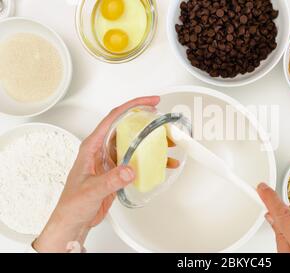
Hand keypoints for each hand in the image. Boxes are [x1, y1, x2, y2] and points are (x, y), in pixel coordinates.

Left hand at [33, 96, 176, 252]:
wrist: (73, 221)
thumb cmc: (72, 204)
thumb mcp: (91, 190)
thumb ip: (110, 180)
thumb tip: (129, 169)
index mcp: (93, 146)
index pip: (114, 117)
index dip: (133, 106)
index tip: (150, 103)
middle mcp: (102, 149)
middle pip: (128, 127)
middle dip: (148, 123)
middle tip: (165, 122)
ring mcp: (111, 160)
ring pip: (135, 143)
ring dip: (153, 142)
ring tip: (169, 143)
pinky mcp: (118, 171)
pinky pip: (137, 160)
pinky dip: (151, 160)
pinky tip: (162, 164)